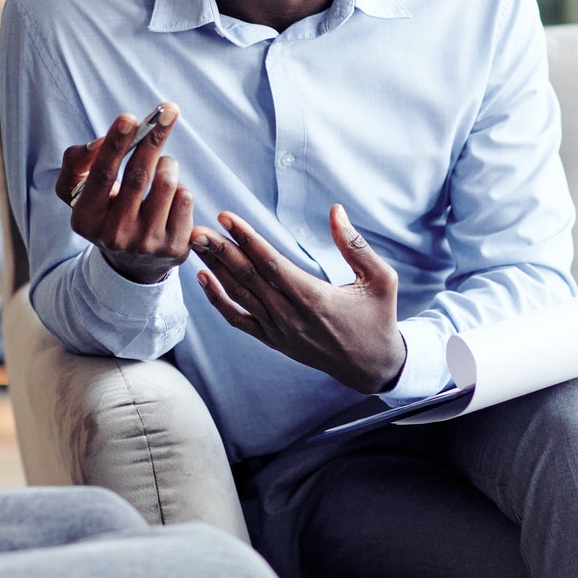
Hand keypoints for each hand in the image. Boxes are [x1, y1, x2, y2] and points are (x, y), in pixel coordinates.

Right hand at [57, 104, 192, 283]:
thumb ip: (77, 162)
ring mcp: (146, 245)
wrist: (132, 262)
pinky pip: (185, 199)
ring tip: (161, 165)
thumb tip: (101, 143)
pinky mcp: (175, 248)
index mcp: (86, 220)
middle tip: (167, 109)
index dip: (116, 144)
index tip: (129, 117)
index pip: (102, 175)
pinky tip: (170, 195)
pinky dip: (179, 187)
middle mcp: (115, 236)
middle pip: (139, 175)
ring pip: (167, 183)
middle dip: (154, 137)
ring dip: (167, 163)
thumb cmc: (105, 211)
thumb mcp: (78, 191)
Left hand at [192, 205, 406, 394]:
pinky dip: (218, 300)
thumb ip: (355, 245)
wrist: (371, 366)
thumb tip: (336, 210)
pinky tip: (203, 279)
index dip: (247, 239)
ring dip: (215, 268)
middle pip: (248, 278)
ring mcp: (278, 330)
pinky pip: (238, 320)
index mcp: (314, 297)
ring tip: (196, 244)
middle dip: (220, 251)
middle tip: (197, 229)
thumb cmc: (378, 318)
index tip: (227, 217)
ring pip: (239, 295)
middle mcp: (290, 315)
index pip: (271, 263)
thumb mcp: (381, 279)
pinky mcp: (273, 340)